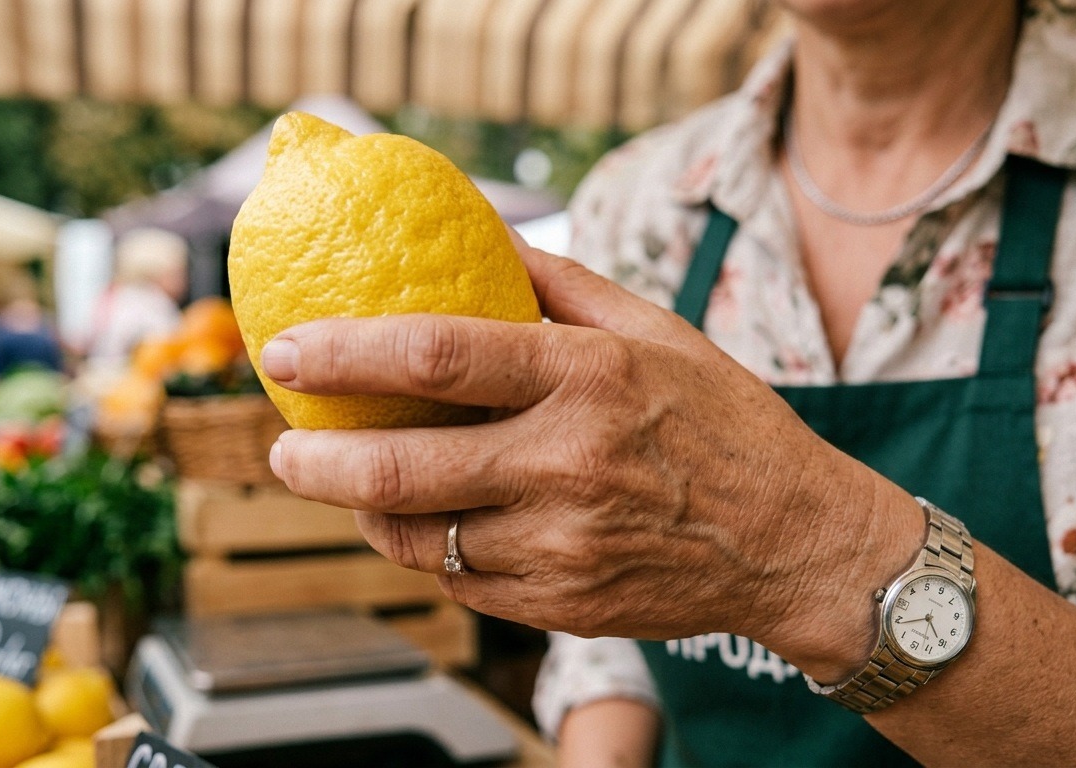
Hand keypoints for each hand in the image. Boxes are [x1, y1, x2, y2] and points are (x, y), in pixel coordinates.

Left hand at [262, 244, 922, 677]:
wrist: (793, 541)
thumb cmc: (724, 423)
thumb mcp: (656, 330)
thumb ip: (562, 284)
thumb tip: (482, 238)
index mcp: (589, 378)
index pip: (440, 355)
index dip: (347, 353)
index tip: (288, 351)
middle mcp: (569, 464)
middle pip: (402, 467)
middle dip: (315, 463)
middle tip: (282, 450)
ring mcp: (563, 545)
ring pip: (417, 538)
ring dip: (360, 513)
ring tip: (341, 484)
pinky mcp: (561, 605)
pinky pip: (458, 580)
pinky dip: (421, 551)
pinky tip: (418, 524)